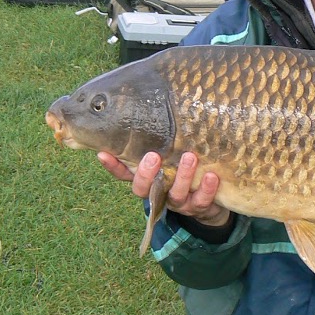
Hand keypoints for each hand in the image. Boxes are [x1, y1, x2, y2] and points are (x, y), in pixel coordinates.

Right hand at [96, 150, 231, 227]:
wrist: (211, 200)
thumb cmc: (185, 168)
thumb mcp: (172, 154)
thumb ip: (162, 141)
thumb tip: (152, 107)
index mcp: (147, 179)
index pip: (123, 174)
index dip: (112, 166)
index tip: (102, 153)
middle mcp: (158, 192)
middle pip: (143, 189)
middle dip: (146, 174)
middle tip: (153, 156)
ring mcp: (178, 202)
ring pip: (175, 194)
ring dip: (182, 176)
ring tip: (189, 157)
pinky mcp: (199, 207)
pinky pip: (201, 201)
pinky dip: (207, 189)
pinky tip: (212, 176)